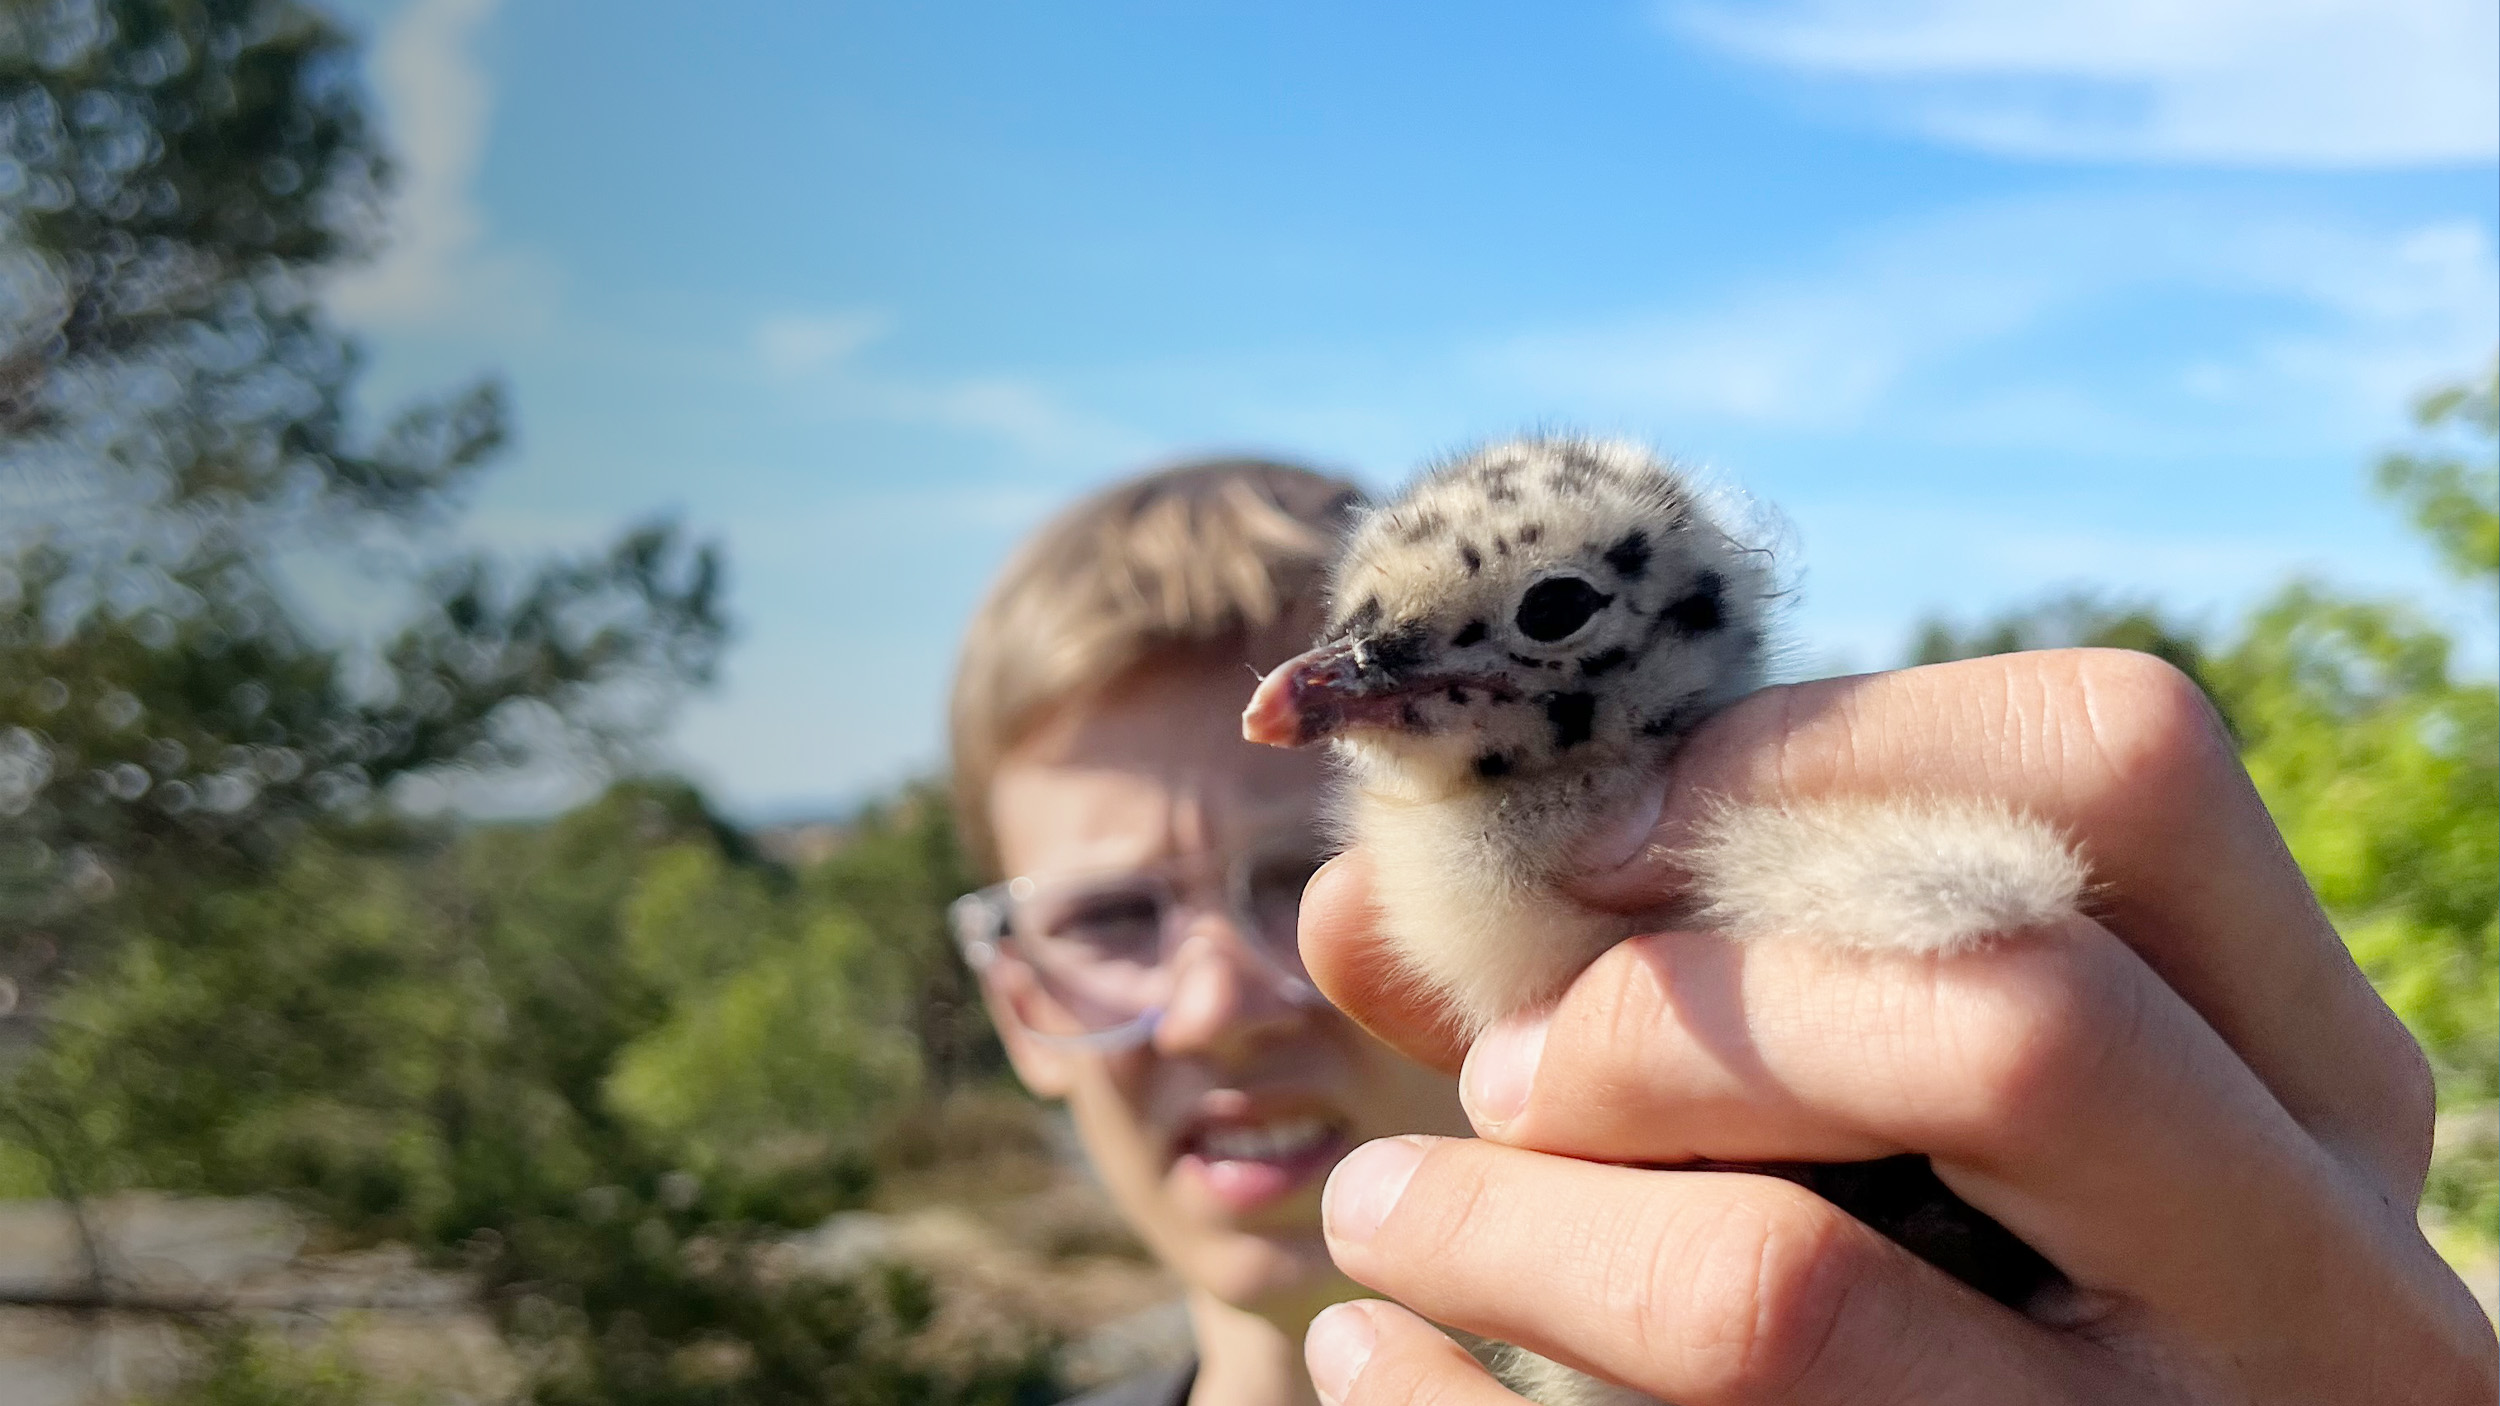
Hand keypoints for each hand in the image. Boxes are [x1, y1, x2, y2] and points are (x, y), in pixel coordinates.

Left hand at [1296, 650, 2496, 1404]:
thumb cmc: (1963, 1251)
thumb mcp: (1911, 1089)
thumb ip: (1657, 951)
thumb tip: (1363, 898)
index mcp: (2303, 1072)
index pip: (2124, 766)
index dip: (1812, 751)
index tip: (1585, 839)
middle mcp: (2310, 1275)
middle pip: (2008, 1025)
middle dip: (1678, 1019)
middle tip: (1502, 1070)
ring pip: (1792, 1296)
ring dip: (1511, 1220)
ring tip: (1380, 1209)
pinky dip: (1453, 1400)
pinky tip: (1378, 1348)